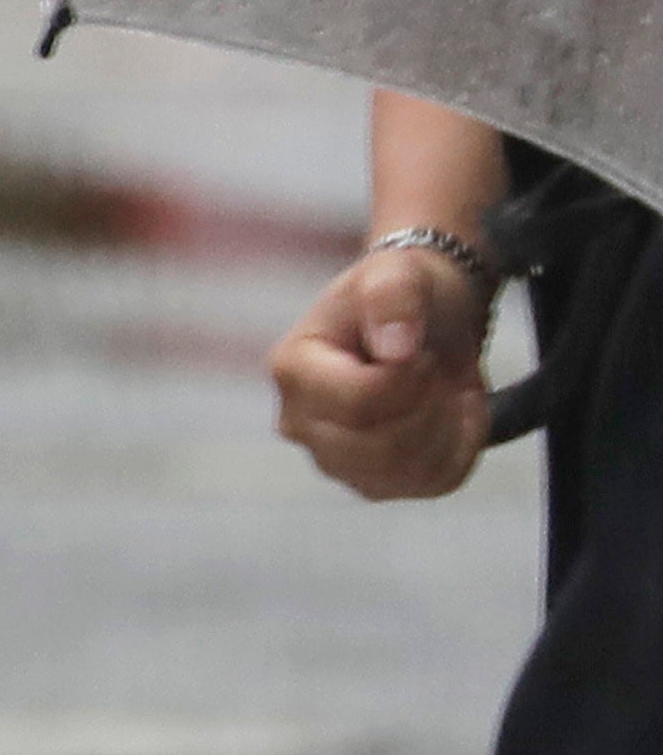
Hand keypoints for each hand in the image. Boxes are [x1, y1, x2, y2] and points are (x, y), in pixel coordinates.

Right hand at [272, 241, 492, 501]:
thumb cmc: (401, 292)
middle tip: (434, 365)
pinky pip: (434, 483)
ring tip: (443, 384)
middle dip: (430, 405)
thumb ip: (392, 297)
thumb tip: (396, 350)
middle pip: (380, 448)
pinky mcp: (372, 481)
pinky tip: (452, 411)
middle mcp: (299, 424)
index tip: (421, 348)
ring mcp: (333, 459)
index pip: (358, 403)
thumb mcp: (399, 272)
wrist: (420, 320)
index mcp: (292, 370)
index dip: (410, 379)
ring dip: (449, 425)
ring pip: (407, 473)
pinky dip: (462, 446)